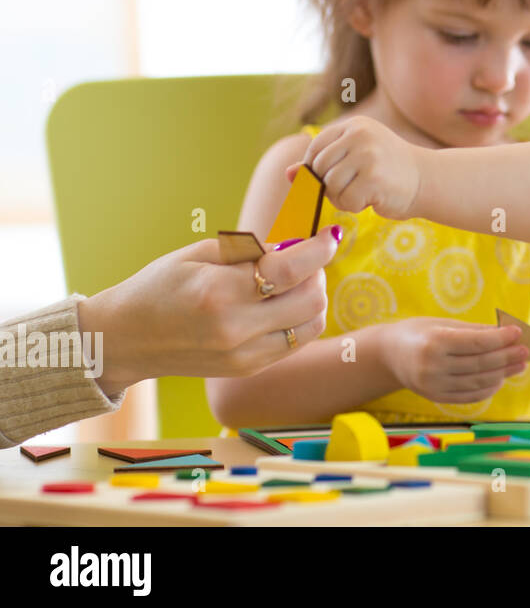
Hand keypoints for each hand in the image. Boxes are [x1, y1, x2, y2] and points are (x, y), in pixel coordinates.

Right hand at [78, 226, 339, 396]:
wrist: (125, 339)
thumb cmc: (158, 287)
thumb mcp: (198, 254)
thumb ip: (249, 249)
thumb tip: (293, 246)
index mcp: (219, 293)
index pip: (290, 270)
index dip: (318, 250)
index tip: (327, 237)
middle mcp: (235, 329)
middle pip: (311, 299)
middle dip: (317, 272)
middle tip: (304, 258)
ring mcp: (243, 355)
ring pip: (311, 324)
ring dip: (313, 297)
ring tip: (294, 282)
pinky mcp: (247, 369)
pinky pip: (295, 342)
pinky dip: (301, 319)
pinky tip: (283, 304)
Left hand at [293, 116, 422, 219]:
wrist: (427, 179)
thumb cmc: (388, 171)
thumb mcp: (355, 158)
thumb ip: (322, 164)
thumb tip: (288, 173)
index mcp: (354, 126)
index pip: (315, 147)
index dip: (315, 169)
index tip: (330, 180)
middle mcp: (360, 135)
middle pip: (319, 167)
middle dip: (328, 185)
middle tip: (349, 190)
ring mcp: (368, 155)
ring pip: (330, 185)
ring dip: (341, 198)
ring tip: (361, 194)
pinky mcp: (374, 178)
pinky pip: (345, 200)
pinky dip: (354, 206)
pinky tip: (371, 200)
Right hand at [378, 318, 529, 402]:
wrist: (388, 355)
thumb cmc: (420, 332)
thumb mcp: (444, 324)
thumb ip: (475, 330)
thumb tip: (507, 334)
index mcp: (435, 342)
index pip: (476, 343)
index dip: (500, 339)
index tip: (518, 332)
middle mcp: (433, 367)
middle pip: (480, 364)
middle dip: (506, 357)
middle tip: (525, 351)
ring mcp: (434, 386)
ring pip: (477, 382)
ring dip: (502, 374)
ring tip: (519, 364)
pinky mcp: (436, 397)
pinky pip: (468, 396)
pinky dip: (488, 389)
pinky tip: (500, 379)